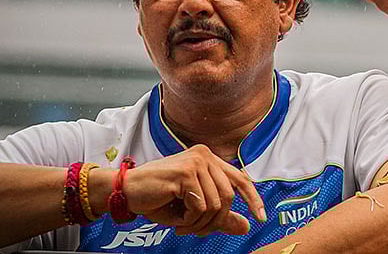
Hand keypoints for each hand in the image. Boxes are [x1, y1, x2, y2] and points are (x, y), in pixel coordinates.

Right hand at [122, 145, 265, 236]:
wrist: (127, 192)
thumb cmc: (158, 198)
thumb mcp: (193, 210)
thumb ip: (220, 216)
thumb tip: (246, 226)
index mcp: (210, 160)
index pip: (240, 179)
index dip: (253, 199)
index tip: (261, 218)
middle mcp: (206, 156)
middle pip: (228, 197)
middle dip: (215, 221)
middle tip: (195, 230)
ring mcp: (196, 162)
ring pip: (215, 204)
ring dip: (199, 223)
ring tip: (183, 224)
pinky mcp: (186, 172)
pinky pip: (200, 206)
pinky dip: (189, 220)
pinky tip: (177, 219)